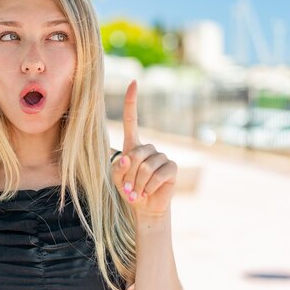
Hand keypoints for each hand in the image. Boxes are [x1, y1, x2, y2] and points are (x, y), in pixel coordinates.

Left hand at [111, 80, 176, 219]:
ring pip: (146, 167)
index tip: (133, 82)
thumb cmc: (129, 190)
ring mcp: (162, 156)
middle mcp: (148, 147)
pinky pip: (158, 175)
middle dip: (128, 174)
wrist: (145, 207)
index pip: (132, 119)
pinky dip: (148, 187)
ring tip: (137, 193)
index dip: (132, 101)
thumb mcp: (117, 179)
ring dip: (137, 184)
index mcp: (133, 145)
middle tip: (127, 189)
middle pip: (135, 154)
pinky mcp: (172, 167)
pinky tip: (148, 192)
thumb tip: (129, 158)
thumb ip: (118, 168)